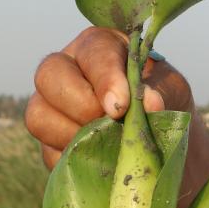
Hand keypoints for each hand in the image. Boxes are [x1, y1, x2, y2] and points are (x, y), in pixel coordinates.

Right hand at [26, 27, 193, 167]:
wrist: (160, 138)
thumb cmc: (163, 101)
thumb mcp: (171, 89)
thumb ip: (161, 91)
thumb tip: (150, 103)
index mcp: (100, 47)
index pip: (93, 53)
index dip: (104, 79)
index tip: (120, 107)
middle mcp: (67, 70)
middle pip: (47, 75)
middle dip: (80, 104)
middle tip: (111, 123)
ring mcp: (52, 106)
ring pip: (38, 116)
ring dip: (73, 134)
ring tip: (107, 143)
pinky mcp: (50, 142)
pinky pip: (47, 153)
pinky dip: (74, 159)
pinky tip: (100, 160)